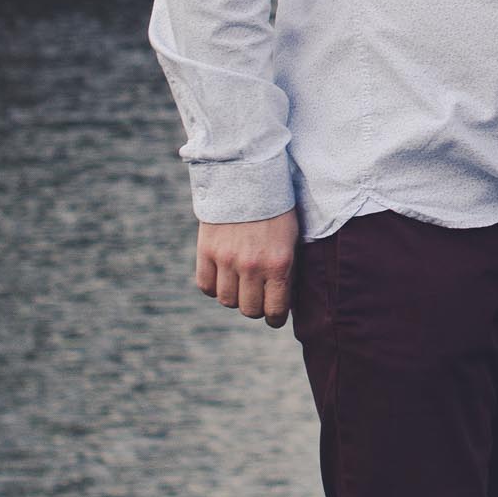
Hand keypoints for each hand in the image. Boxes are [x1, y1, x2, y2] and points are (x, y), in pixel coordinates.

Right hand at [194, 210, 300, 326]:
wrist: (247, 178)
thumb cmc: (276, 209)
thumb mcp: (291, 238)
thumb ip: (286, 269)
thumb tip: (284, 300)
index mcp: (279, 263)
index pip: (275, 310)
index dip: (275, 318)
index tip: (275, 316)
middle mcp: (252, 266)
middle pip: (249, 309)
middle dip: (256, 307)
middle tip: (258, 297)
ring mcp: (227, 259)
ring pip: (227, 300)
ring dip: (234, 297)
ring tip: (241, 284)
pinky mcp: (206, 251)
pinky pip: (206, 286)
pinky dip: (213, 287)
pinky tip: (222, 277)